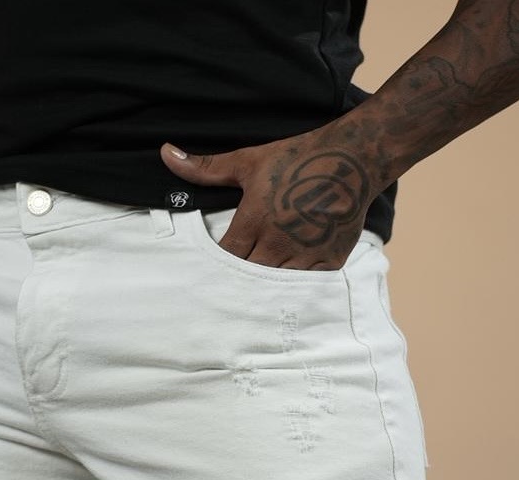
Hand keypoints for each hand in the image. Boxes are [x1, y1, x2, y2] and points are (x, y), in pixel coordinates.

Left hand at [160, 123, 377, 270]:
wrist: (352, 160)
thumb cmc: (296, 159)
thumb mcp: (248, 162)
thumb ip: (206, 168)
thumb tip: (166, 153)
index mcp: (254, 220)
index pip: (225, 258)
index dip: (217, 265)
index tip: (213, 267)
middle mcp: (278, 242)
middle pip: (247, 277)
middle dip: (238, 279)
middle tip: (230, 284)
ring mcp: (304, 254)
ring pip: (274, 285)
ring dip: (264, 286)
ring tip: (255, 287)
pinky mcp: (327, 261)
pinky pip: (304, 284)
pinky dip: (294, 284)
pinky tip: (285, 283)